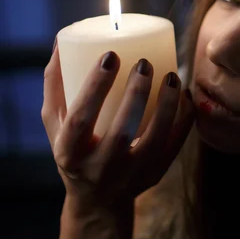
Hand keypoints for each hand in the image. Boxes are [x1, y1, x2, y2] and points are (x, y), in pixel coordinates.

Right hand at [42, 44, 194, 212]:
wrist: (98, 199)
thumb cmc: (75, 148)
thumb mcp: (55, 122)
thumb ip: (56, 83)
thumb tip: (63, 39)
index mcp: (69, 152)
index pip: (80, 119)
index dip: (95, 87)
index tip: (110, 56)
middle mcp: (100, 167)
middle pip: (121, 131)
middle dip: (136, 93)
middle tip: (145, 63)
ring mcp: (132, 173)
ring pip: (156, 139)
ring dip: (167, 105)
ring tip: (172, 76)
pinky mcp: (156, 173)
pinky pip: (176, 144)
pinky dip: (184, 118)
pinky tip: (184, 95)